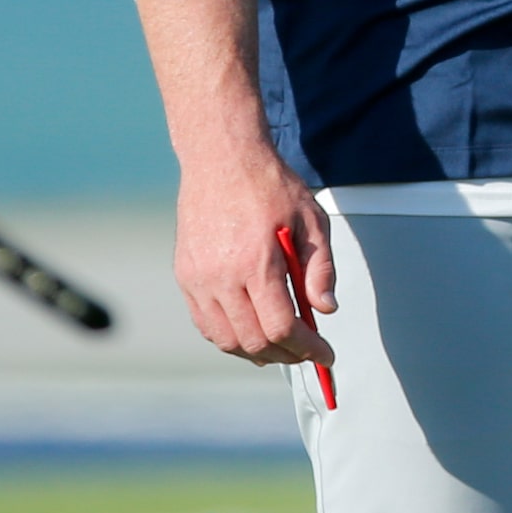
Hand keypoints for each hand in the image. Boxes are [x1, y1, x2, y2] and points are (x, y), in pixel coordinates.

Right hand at [173, 146, 336, 368]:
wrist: (222, 158)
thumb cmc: (270, 185)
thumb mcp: (311, 220)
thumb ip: (320, 268)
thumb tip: (326, 309)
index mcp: (256, 262)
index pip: (281, 327)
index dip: (307, 348)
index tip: (325, 354)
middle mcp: (221, 276)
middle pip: (253, 341)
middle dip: (287, 355)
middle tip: (307, 353)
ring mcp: (197, 279)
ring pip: (225, 339)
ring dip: (256, 352)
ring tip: (281, 350)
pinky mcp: (185, 276)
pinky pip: (205, 323)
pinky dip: (229, 337)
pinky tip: (250, 333)